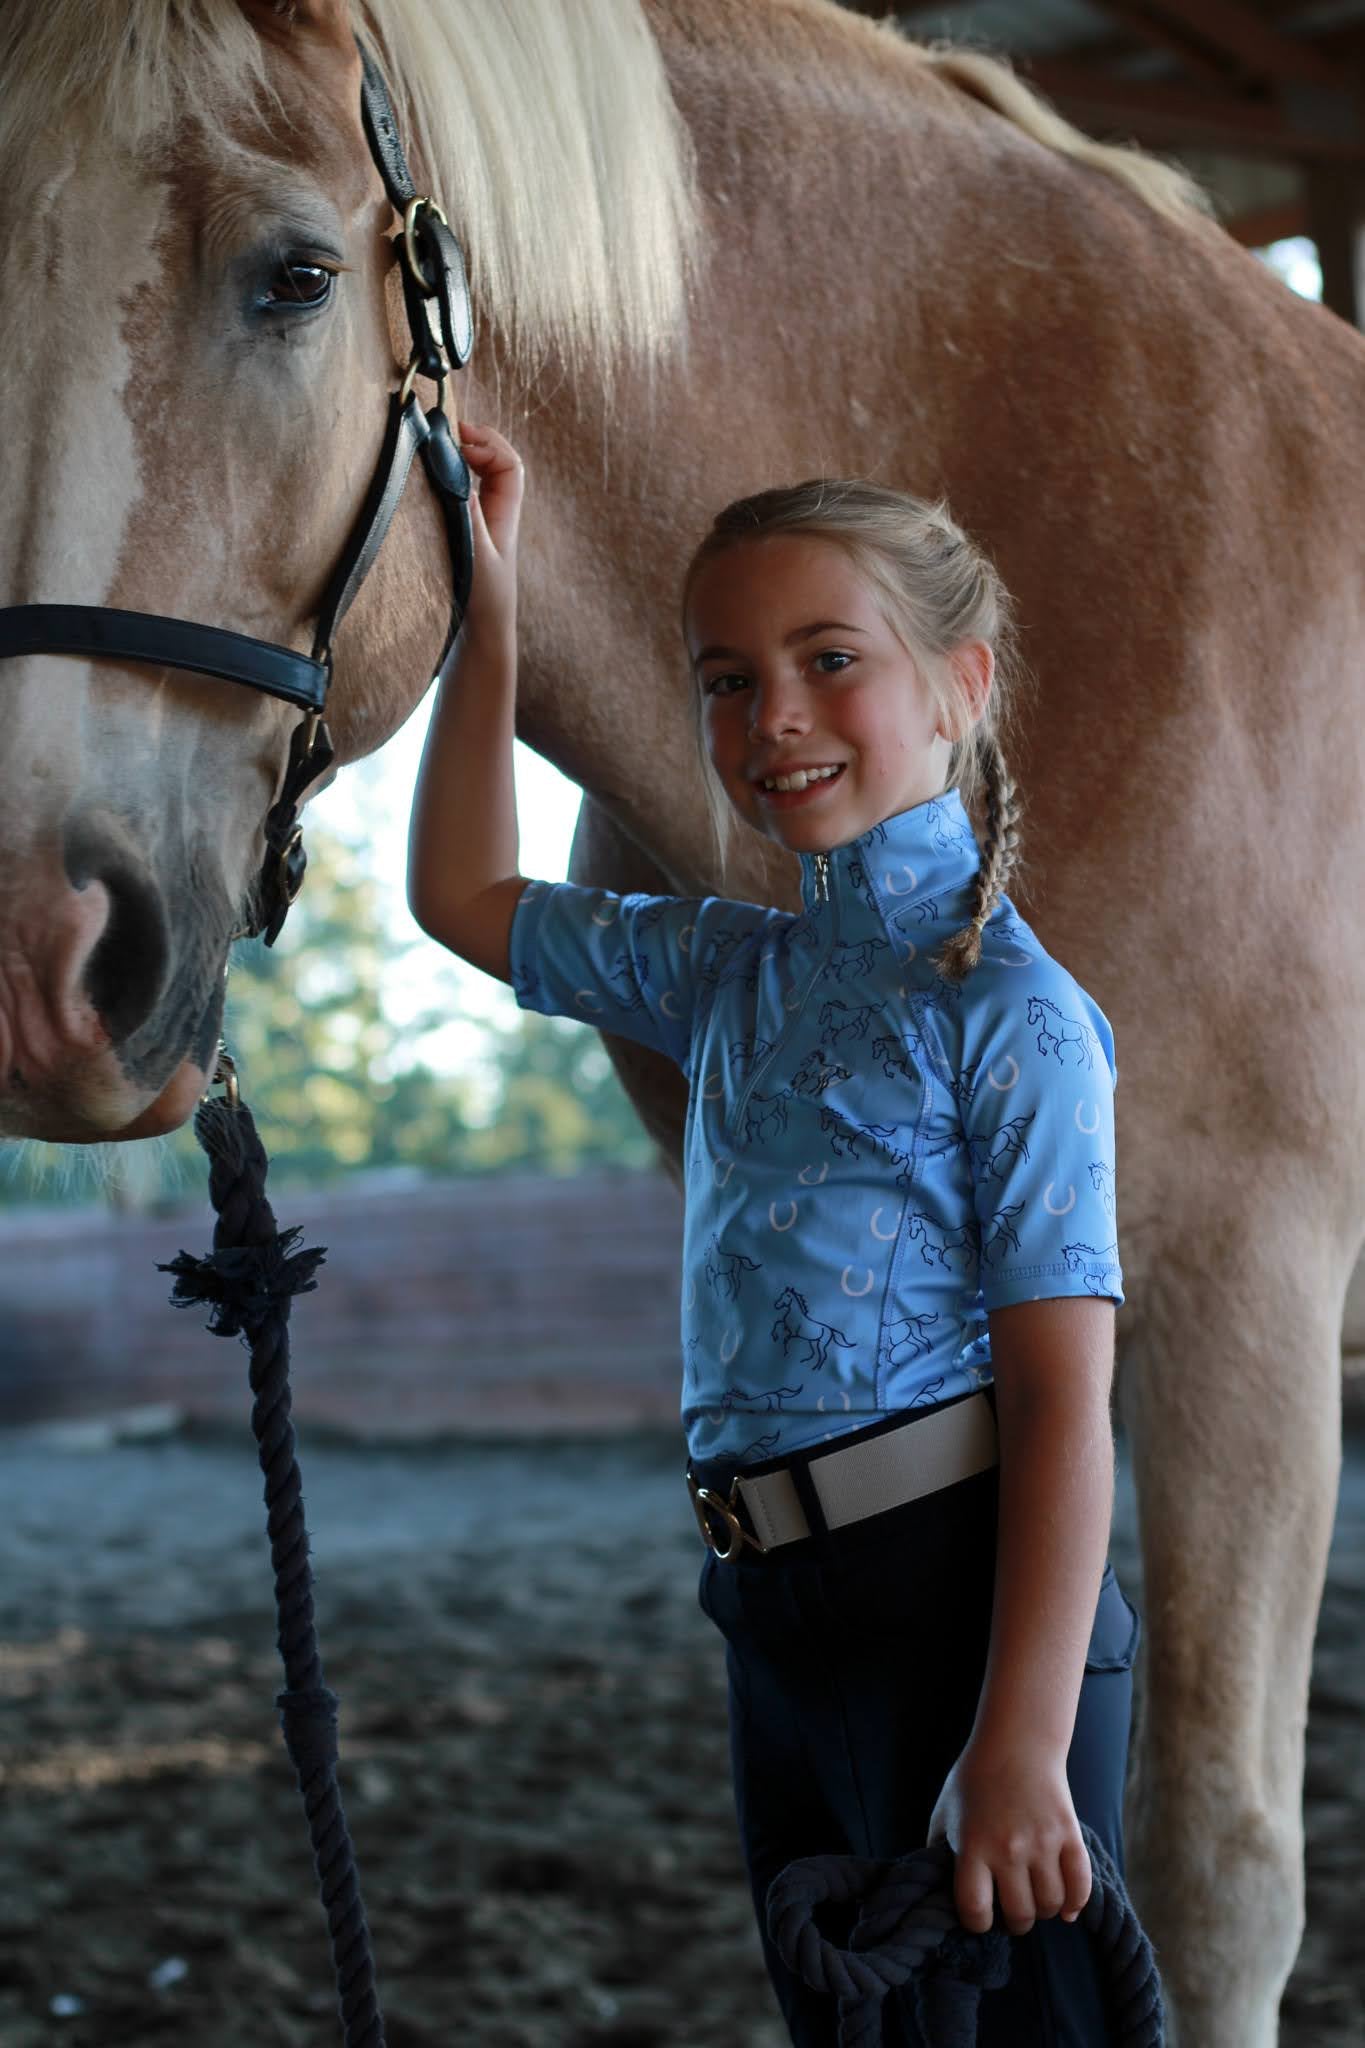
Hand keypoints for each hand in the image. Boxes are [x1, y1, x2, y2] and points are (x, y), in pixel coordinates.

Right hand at [458, 420, 523, 641]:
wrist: (480, 641)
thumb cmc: (482, 604)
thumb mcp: (475, 556)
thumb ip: (469, 516)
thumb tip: (460, 472)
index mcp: (505, 518)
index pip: (510, 466)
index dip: (490, 445)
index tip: (461, 442)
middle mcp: (495, 519)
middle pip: (497, 466)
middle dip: (477, 443)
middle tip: (449, 432)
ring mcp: (479, 529)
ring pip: (478, 481)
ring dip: (463, 460)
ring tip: (438, 450)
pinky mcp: (462, 540)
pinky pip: (460, 500)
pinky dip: (448, 482)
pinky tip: (428, 484)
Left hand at [927, 1736, 1091, 1936]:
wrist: (1016, 1743)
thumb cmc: (975, 1779)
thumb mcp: (944, 1812)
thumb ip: (937, 1850)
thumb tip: (935, 1887)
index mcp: (973, 1845)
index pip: (974, 1910)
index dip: (977, 1924)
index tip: (981, 1918)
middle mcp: (1008, 1848)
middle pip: (1019, 1915)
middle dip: (1014, 1923)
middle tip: (1011, 1913)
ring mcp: (1042, 1842)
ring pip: (1050, 1905)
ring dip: (1042, 1912)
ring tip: (1034, 1901)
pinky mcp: (1069, 1834)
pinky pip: (1081, 1886)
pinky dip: (1075, 1904)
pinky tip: (1066, 1907)